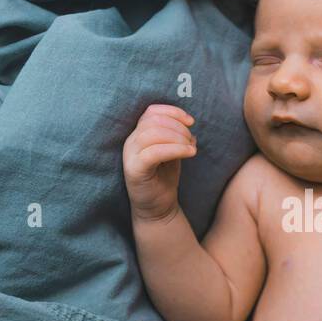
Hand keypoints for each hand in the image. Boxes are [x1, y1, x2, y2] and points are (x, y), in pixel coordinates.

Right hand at [122, 104, 195, 221]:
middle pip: (153, 121)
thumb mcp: (172, 151)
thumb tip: (189, 123)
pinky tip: (189, 153)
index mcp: (138, 134)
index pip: (151, 112)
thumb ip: (176, 136)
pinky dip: (175, 149)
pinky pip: (153, 152)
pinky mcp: (134, 170)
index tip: (190, 121)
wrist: (158, 208)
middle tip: (191, 140)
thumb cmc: (164, 178)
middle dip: (178, 127)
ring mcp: (130, 156)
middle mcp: (131, 142)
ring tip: (191, 148)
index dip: (172, 112)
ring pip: (152, 134)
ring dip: (178, 138)